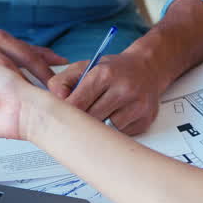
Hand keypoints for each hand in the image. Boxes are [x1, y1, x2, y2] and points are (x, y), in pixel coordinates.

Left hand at [47, 47, 164, 134]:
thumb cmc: (113, 70)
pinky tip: (113, 119)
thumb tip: (55, 102)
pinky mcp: (145, 120)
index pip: (77, 103)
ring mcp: (137, 106)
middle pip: (91, 120)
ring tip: (96, 118)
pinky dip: (113, 132)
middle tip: (74, 122)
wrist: (147, 69)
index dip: (65, 114)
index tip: (60, 118)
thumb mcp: (84, 67)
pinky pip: (120, 135)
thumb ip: (62, 82)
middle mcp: (123, 89)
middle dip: (80, 122)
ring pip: (106, 130)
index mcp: (105, 74)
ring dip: (97, 128)